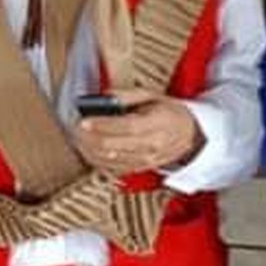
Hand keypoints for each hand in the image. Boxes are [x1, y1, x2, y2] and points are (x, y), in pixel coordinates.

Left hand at [72, 90, 203, 177]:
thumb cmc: (170, 113)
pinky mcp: (139, 169)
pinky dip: (96, 160)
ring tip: (77, 138)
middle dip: (89, 138)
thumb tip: (102, 97)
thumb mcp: (152, 95)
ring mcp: (145, 161)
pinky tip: (87, 150)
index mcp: (157, 124)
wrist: (190, 135)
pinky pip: (112, 169)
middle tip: (75, 128)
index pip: (125, 126)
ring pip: (108, 160)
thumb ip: (126, 95)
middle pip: (112, 146)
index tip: (83, 119)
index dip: (101, 124)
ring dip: (88, 150)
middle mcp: (151, 146)